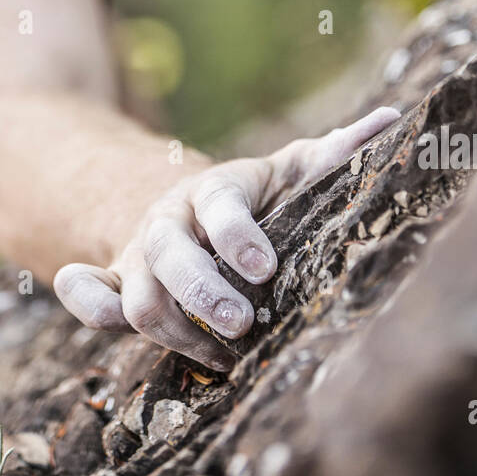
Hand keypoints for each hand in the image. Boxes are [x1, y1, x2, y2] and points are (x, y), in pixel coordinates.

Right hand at [53, 105, 398, 371]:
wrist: (177, 207)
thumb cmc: (251, 201)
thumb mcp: (286, 173)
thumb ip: (331, 154)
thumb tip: (391, 119)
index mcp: (214, 191)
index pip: (219, 204)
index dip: (237, 235)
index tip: (265, 267)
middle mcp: (170, 222)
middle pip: (170, 257)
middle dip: (203, 293)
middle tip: (242, 324)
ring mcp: (138, 256)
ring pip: (138, 298)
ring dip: (177, 331)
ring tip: (227, 355)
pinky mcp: (116, 285)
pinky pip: (85, 296)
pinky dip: (88, 306)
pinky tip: (118, 324)